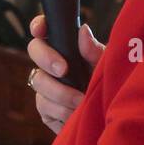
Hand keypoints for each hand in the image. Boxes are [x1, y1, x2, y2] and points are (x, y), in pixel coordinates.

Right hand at [27, 15, 103, 134]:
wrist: (109, 118)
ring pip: (38, 81)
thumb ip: (94, 51)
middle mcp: (51, 63)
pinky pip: (44, 106)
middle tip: (63, 70)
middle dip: (46, 58)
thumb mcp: (106, 68)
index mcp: (66, 47)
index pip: (45, 29)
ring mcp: (46, 86)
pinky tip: (74, 113)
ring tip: (80, 101)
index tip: (40, 30)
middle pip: (34, 50)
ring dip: (59, 92)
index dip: (38, 26)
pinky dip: (60, 111)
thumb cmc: (107, 86)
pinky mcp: (45, 109)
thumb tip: (83, 30)